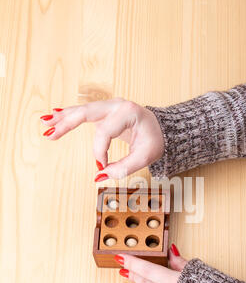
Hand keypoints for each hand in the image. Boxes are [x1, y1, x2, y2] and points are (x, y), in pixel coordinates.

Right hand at [40, 99, 163, 179]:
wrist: (163, 129)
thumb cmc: (155, 141)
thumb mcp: (145, 157)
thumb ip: (124, 168)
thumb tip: (99, 177)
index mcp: (128, 113)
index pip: (105, 133)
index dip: (100, 152)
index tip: (103, 167)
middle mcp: (117, 105)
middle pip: (86, 112)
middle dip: (66, 124)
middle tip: (49, 135)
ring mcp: (110, 106)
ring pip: (82, 110)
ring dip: (63, 117)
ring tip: (45, 123)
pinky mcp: (105, 112)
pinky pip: (85, 112)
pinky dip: (69, 114)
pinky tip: (54, 115)